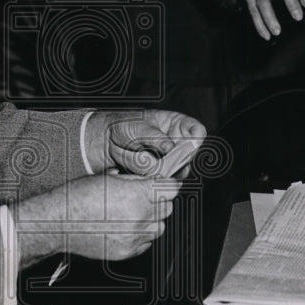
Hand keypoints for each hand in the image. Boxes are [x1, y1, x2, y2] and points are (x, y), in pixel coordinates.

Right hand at [16, 172, 182, 265]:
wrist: (60, 222)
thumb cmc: (79, 197)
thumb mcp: (109, 178)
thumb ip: (135, 180)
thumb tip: (152, 180)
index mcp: (137, 195)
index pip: (171, 189)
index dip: (168, 185)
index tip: (164, 185)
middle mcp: (139, 217)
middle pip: (167, 208)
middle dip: (159, 201)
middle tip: (144, 197)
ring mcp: (134, 237)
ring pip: (159, 227)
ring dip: (152, 219)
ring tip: (133, 213)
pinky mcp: (127, 252)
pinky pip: (146, 242)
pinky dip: (141, 235)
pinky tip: (125, 226)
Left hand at [85, 109, 206, 175]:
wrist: (107, 140)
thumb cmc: (124, 125)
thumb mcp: (138, 126)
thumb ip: (155, 137)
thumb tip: (170, 147)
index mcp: (177, 125)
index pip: (197, 131)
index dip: (197, 138)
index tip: (192, 145)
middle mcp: (176, 144)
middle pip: (189, 156)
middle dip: (176, 160)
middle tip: (161, 158)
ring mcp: (168, 160)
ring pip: (174, 171)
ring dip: (157, 168)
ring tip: (138, 157)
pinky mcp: (158, 174)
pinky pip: (160, 180)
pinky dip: (148, 176)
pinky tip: (136, 167)